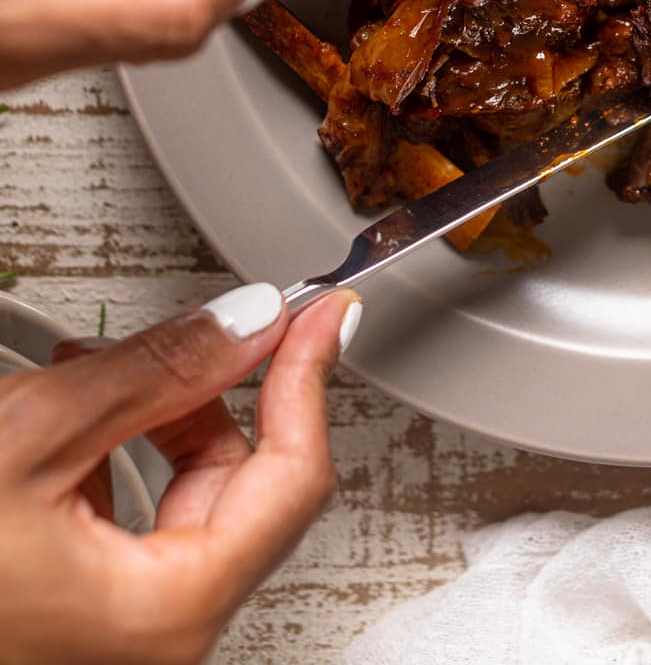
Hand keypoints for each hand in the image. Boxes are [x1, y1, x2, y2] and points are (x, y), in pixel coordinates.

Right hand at [0, 283, 359, 664]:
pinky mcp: (71, 626)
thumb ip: (156, 371)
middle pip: (237, 485)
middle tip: (179, 329)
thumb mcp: (31, 439)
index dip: (310, 378)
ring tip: (80, 371)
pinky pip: (124, 526)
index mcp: (167, 616)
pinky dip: (105, 461)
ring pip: (179, 500)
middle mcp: (152, 642)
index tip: (325, 312)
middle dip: (205, 393)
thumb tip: (246, 319)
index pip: (294, 478)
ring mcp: (111, 641)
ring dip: (148, 419)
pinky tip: (55, 421)